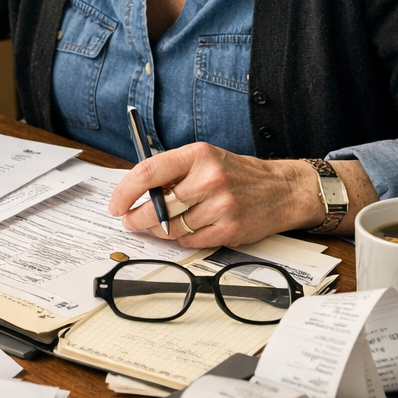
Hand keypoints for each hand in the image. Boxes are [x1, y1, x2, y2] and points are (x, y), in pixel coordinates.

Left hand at [108, 142, 324, 246]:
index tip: (115, 204)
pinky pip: (191, 242)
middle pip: (157, 206)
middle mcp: (210, 178)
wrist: (282, 189)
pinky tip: (184, 230)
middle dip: (136, 218)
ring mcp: (221, 206)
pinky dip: (181, 239)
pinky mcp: (230, 229)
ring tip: (156, 226)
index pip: (148, 172)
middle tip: (129, 221)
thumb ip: (172, 172)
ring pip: (172, 228)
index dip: (125, 191)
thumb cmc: (236, 173)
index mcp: (198, 155)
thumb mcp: (204, 159)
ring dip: (157, 231)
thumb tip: (135, 192)